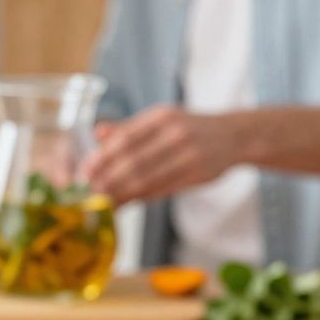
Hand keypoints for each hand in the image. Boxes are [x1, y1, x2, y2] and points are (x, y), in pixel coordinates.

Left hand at [82, 105, 244, 203]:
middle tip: (90, 193)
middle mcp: (176, 133)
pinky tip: (127, 202)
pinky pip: (163, 189)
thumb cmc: (190, 128)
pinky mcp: (198, 174)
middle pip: (135, 161)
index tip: (85, 172)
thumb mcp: (162, 119)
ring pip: (148, 179)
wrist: (234, 135)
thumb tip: (97, 133)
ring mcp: (189, 155)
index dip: (102, 157)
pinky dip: (142, 198)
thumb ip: (129, 128)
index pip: (126, 138)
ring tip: (103, 203)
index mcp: (162, 117)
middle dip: (109, 180)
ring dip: (122, 194)